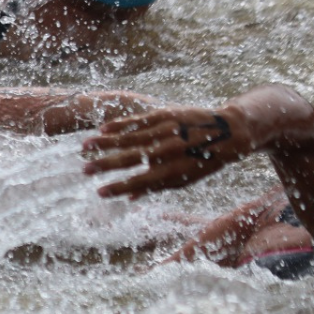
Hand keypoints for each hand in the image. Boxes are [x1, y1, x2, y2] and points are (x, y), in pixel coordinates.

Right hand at [82, 105, 254, 198]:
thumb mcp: (186, 179)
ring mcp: (166, 131)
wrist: (229, 132)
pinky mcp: (165, 115)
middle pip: (130, 160)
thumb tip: (130, 198)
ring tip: (84, 146)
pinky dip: (119, 125)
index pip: (140, 182)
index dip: (118, 188)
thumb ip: (157, 186)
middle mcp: (169, 152)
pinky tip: (102, 129)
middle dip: (104, 165)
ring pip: (129, 137)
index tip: (99, 192)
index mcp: (175, 172)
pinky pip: (138, 121)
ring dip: (104, 143)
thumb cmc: (204, 160)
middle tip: (84, 170)